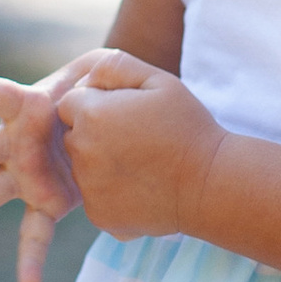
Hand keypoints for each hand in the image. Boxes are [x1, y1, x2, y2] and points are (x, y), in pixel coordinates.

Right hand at [0, 58, 95, 281]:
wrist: (114, 123)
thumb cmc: (100, 90)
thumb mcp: (103, 70)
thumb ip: (101, 71)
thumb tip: (93, 86)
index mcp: (24, 107)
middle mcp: (12, 144)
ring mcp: (23, 177)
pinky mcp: (45, 204)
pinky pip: (34, 235)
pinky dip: (30, 261)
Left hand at [55, 50, 223, 243]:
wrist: (209, 185)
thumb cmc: (187, 127)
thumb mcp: (158, 81)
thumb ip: (115, 66)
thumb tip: (83, 77)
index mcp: (92, 114)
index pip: (71, 102)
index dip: (98, 104)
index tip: (127, 114)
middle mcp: (82, 151)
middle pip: (72, 135)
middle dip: (95, 133)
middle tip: (136, 139)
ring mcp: (89, 188)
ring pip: (82, 167)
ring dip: (101, 163)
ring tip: (141, 163)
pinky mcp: (98, 215)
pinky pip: (95, 196)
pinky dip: (111, 191)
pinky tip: (141, 186)